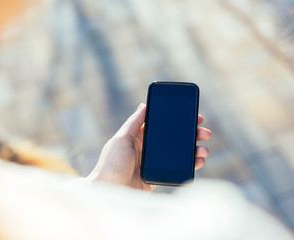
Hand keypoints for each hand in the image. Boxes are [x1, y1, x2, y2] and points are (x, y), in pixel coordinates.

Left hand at [87, 103, 211, 190]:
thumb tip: (143, 105)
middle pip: (173, 138)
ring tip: (204, 148)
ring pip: (178, 153)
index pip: (161, 125)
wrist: (109, 191)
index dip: (177, 120)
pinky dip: (189, 165)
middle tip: (204, 132)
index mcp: (138, 136)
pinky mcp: (157, 175)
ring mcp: (153, 162)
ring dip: (193, 150)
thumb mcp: (121, 139)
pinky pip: (177, 168)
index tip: (192, 116)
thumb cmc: (111, 164)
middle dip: (190, 134)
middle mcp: (147, 148)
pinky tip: (198, 161)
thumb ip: (133, 123)